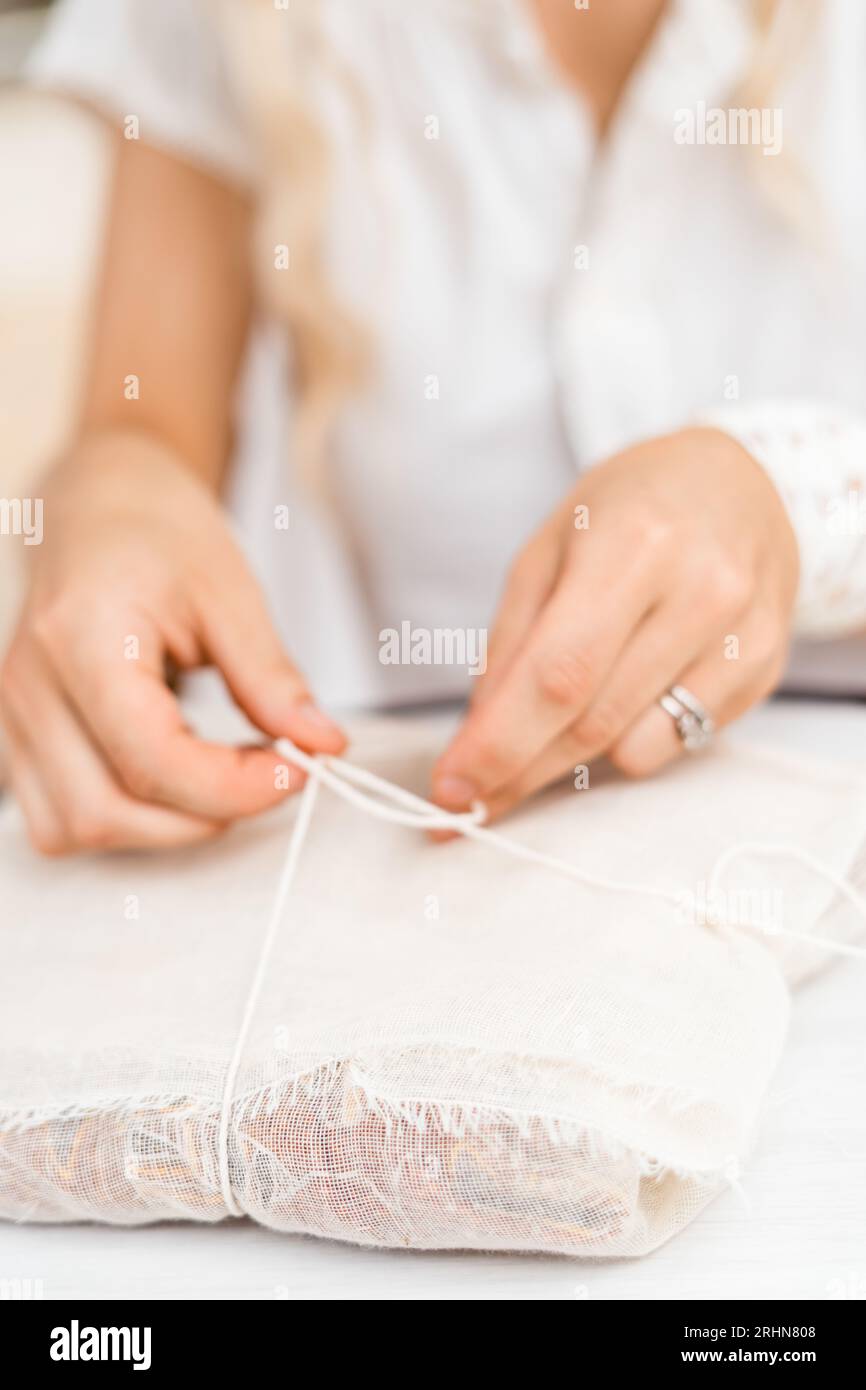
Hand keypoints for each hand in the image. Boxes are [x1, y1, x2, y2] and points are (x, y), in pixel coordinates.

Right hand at [0, 431, 344, 853]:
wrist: (98, 505)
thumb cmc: (159, 534)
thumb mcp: (231, 592)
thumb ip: (272, 679)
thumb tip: (322, 745)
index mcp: (80, 637)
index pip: (151, 760)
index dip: (234, 787)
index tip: (300, 769)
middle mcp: (29, 686)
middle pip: (109, 811)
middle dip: (206, 813)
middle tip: (272, 771)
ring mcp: (11, 717)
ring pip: (76, 829)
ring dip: (163, 827)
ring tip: (222, 772)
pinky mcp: (15, 738)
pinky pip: (58, 820)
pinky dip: (125, 819)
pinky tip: (173, 776)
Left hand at [432, 427, 798, 821]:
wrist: (738, 480)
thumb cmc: (629, 509)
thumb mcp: (548, 549)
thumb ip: (510, 643)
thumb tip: (479, 740)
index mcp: (635, 544)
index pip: (559, 674)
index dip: (500, 744)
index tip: (451, 792)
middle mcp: (703, 591)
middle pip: (593, 723)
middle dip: (519, 772)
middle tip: (466, 798)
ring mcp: (744, 635)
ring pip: (635, 749)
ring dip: (573, 759)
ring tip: (554, 718)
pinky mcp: (766, 670)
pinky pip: (678, 743)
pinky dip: (631, 737)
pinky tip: (626, 690)